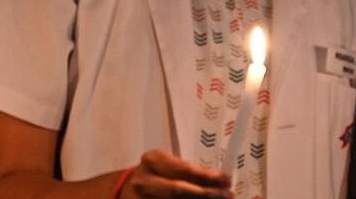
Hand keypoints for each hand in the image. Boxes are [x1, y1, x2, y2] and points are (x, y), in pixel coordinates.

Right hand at [118, 150, 232, 197]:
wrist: (128, 190)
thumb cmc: (157, 176)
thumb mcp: (168, 167)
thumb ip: (189, 173)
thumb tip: (222, 183)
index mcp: (152, 161)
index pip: (183, 169)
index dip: (206, 176)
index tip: (226, 180)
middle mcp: (143, 181)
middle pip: (178, 191)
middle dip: (206, 195)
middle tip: (228, 196)